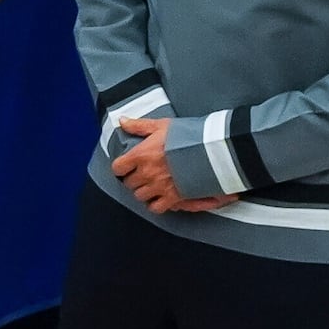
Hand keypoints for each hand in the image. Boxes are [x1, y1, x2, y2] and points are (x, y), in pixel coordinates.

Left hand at [110, 115, 238, 214]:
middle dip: (133, 179)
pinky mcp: (172, 197)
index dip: (121, 167)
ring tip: (150, 185)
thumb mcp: (161, 125)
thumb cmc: (187, 137)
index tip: (125, 166)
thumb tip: (123, 121)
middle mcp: (147, 173)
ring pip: (140, 196)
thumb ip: (139, 125)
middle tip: (141, 174)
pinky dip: (155, 204)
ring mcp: (159, 186)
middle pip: (129, 183)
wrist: (210, 151)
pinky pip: (156, 207)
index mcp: (141, 155)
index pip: (118, 167)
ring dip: (143, 191)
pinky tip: (159, 196)